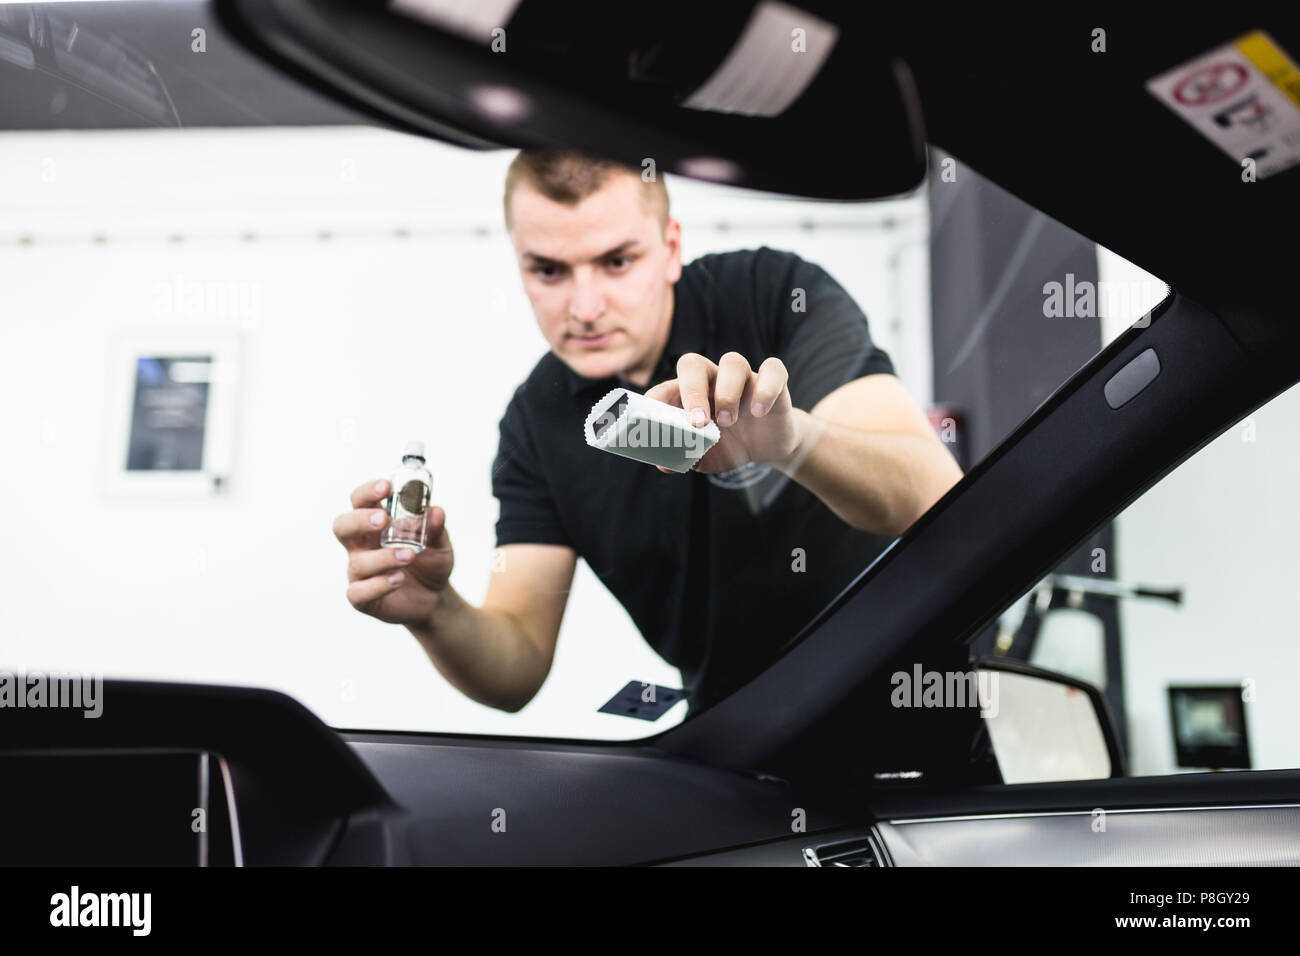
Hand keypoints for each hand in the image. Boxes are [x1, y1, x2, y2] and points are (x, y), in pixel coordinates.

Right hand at [333, 478, 454, 626]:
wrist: (435, 597)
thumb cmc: (430, 562)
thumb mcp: (440, 543)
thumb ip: (436, 528)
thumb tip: (436, 511)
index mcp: (375, 525)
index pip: (360, 501)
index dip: (368, 492)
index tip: (386, 486)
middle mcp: (361, 545)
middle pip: (343, 526)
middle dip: (360, 520)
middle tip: (383, 519)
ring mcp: (359, 572)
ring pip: (358, 562)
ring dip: (384, 556)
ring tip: (410, 555)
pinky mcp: (362, 598)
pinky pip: (358, 592)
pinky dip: (378, 584)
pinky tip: (398, 579)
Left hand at [644, 351, 803, 473]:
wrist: (768, 447)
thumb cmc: (731, 445)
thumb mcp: (707, 457)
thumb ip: (686, 457)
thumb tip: (664, 464)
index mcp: (690, 395)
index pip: (666, 388)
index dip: (656, 402)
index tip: (655, 425)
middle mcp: (714, 380)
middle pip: (693, 364)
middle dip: (692, 391)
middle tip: (697, 422)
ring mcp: (744, 378)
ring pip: (732, 362)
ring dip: (727, 393)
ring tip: (728, 423)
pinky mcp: (773, 382)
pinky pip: (773, 370)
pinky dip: (766, 389)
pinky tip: (759, 412)